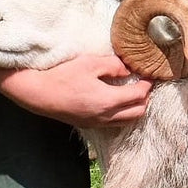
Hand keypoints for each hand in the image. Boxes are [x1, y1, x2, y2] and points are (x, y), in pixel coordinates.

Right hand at [0, 53, 152, 127]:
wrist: (37, 93)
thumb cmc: (62, 75)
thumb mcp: (90, 63)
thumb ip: (114, 66)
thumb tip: (129, 71)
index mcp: (107, 101)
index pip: (139, 95)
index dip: (148, 84)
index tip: (150, 73)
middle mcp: (104, 116)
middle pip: (138, 112)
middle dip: (146, 98)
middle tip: (144, 83)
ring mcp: (96, 123)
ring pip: (127, 120)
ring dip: (135, 108)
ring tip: (134, 92)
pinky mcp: (88, 124)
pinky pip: (114, 123)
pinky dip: (122, 114)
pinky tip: (117, 101)